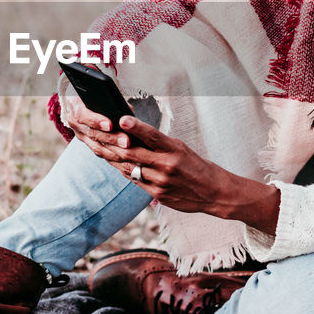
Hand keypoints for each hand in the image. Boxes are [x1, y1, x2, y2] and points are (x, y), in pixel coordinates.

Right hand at [62, 92, 133, 161]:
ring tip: (128, 150)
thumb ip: (112, 101)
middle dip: (111, 138)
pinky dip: (113, 155)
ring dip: (114, 150)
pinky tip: (125, 157)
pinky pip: (100, 153)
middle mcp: (76, 124)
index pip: (84, 116)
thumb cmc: (94, 96)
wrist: (79, 103)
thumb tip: (127, 112)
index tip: (111, 124)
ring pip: (96, 147)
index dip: (97, 121)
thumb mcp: (99, 94)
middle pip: (93, 134)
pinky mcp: (88, 144)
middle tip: (126, 141)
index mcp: (76, 108)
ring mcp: (81, 136)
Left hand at [106, 115, 279, 234]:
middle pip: (134, 153)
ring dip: (114, 158)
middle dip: (114, 143)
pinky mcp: (157, 195)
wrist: (213, 192)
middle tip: (99, 133)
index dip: (136, 127)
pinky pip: (135, 181)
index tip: (122, 119)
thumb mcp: (181, 148)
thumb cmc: (196, 166)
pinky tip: (116, 164)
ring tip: (100, 147)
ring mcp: (160, 182)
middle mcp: (167, 166)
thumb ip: (159, 143)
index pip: (153, 136)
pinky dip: (124, 171)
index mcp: (175, 150)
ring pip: (129, 168)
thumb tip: (134, 134)